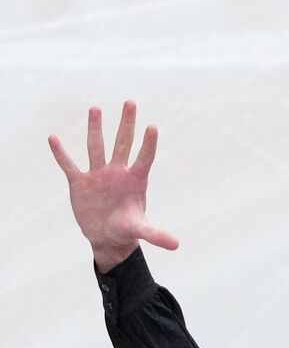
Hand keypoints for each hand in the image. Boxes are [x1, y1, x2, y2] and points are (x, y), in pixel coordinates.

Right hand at [49, 100, 178, 270]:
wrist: (106, 237)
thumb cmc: (126, 230)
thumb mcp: (140, 231)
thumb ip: (155, 234)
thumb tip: (176, 245)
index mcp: (134, 182)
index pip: (144, 158)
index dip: (148, 144)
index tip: (153, 126)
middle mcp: (117, 173)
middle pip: (122, 144)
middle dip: (126, 124)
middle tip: (131, 102)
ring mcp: (98, 176)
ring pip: (96, 147)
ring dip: (96, 129)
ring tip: (96, 108)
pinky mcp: (80, 183)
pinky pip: (68, 165)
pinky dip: (61, 153)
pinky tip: (53, 138)